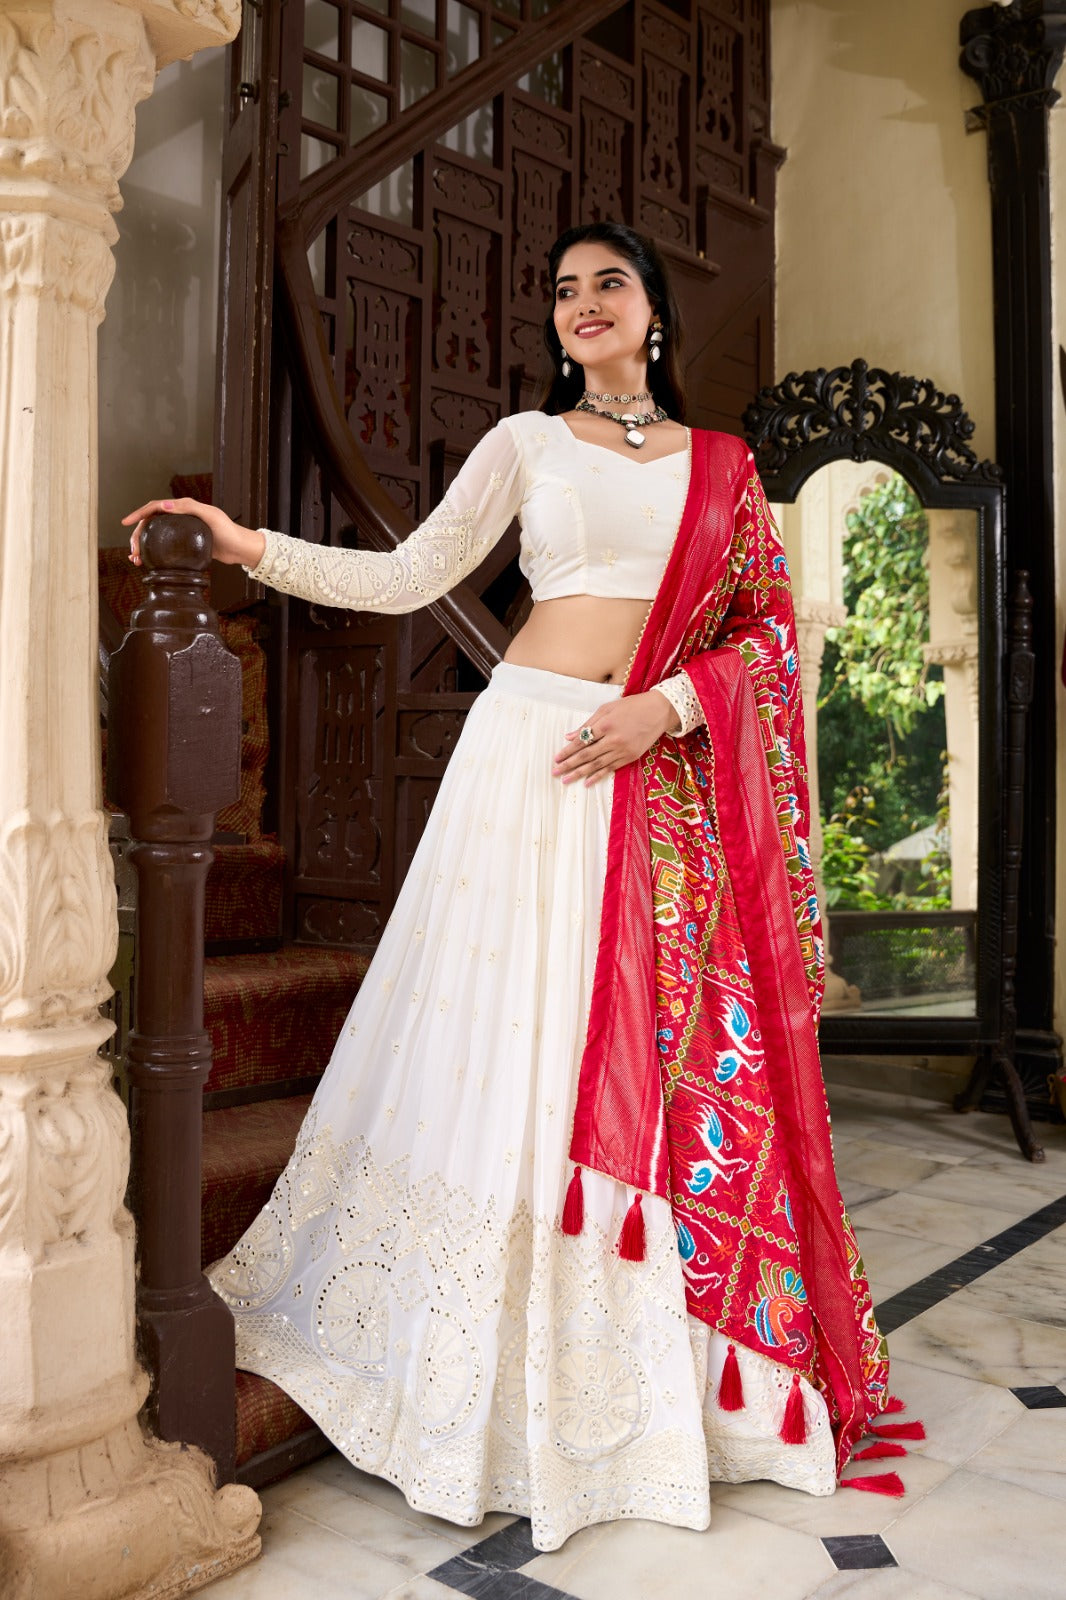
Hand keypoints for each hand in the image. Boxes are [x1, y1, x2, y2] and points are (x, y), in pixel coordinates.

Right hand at [121, 497, 264, 568]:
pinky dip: (153, 554)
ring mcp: (181, 531)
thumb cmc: (228, 531)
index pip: (154, 508)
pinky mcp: (184, 544)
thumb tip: (163, 506)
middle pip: (150, 524)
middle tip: (132, 552)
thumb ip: (188, 508)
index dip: (138, 514)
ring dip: (142, 547)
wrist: (240, 548)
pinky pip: (163, 547)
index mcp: (183, 507)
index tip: (125, 523)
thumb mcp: (210, 516)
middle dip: (137, 537)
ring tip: (135, 560)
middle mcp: (180, 517)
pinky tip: (147, 563)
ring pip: (154, 536)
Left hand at [553, 690, 679, 786]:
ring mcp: (623, 750)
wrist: (658, 711)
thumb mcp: (607, 708)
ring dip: (580, 773)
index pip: (582, 741)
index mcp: (606, 724)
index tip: (556, 758)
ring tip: (566, 780)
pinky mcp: (630, 757)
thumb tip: (569, 736)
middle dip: (569, 765)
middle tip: (555, 772)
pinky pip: (610, 768)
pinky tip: (586, 782)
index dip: (568, 751)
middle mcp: (613, 740)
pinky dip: (598, 776)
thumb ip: (588, 723)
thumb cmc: (632, 706)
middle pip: (587, 755)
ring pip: (597, 765)